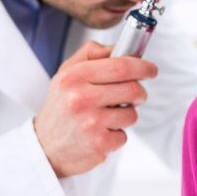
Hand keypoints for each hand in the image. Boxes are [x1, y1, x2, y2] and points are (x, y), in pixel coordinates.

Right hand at [34, 41, 157, 177]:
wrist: (45, 147)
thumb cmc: (61, 107)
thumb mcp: (66, 73)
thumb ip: (91, 54)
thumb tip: (119, 48)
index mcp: (74, 77)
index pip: (120, 65)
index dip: (143, 66)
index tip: (151, 69)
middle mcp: (81, 98)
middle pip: (133, 89)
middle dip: (140, 93)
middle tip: (135, 95)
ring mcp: (90, 122)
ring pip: (132, 114)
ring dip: (126, 115)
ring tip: (108, 116)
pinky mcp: (99, 143)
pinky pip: (124, 135)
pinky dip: (117, 135)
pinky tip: (101, 132)